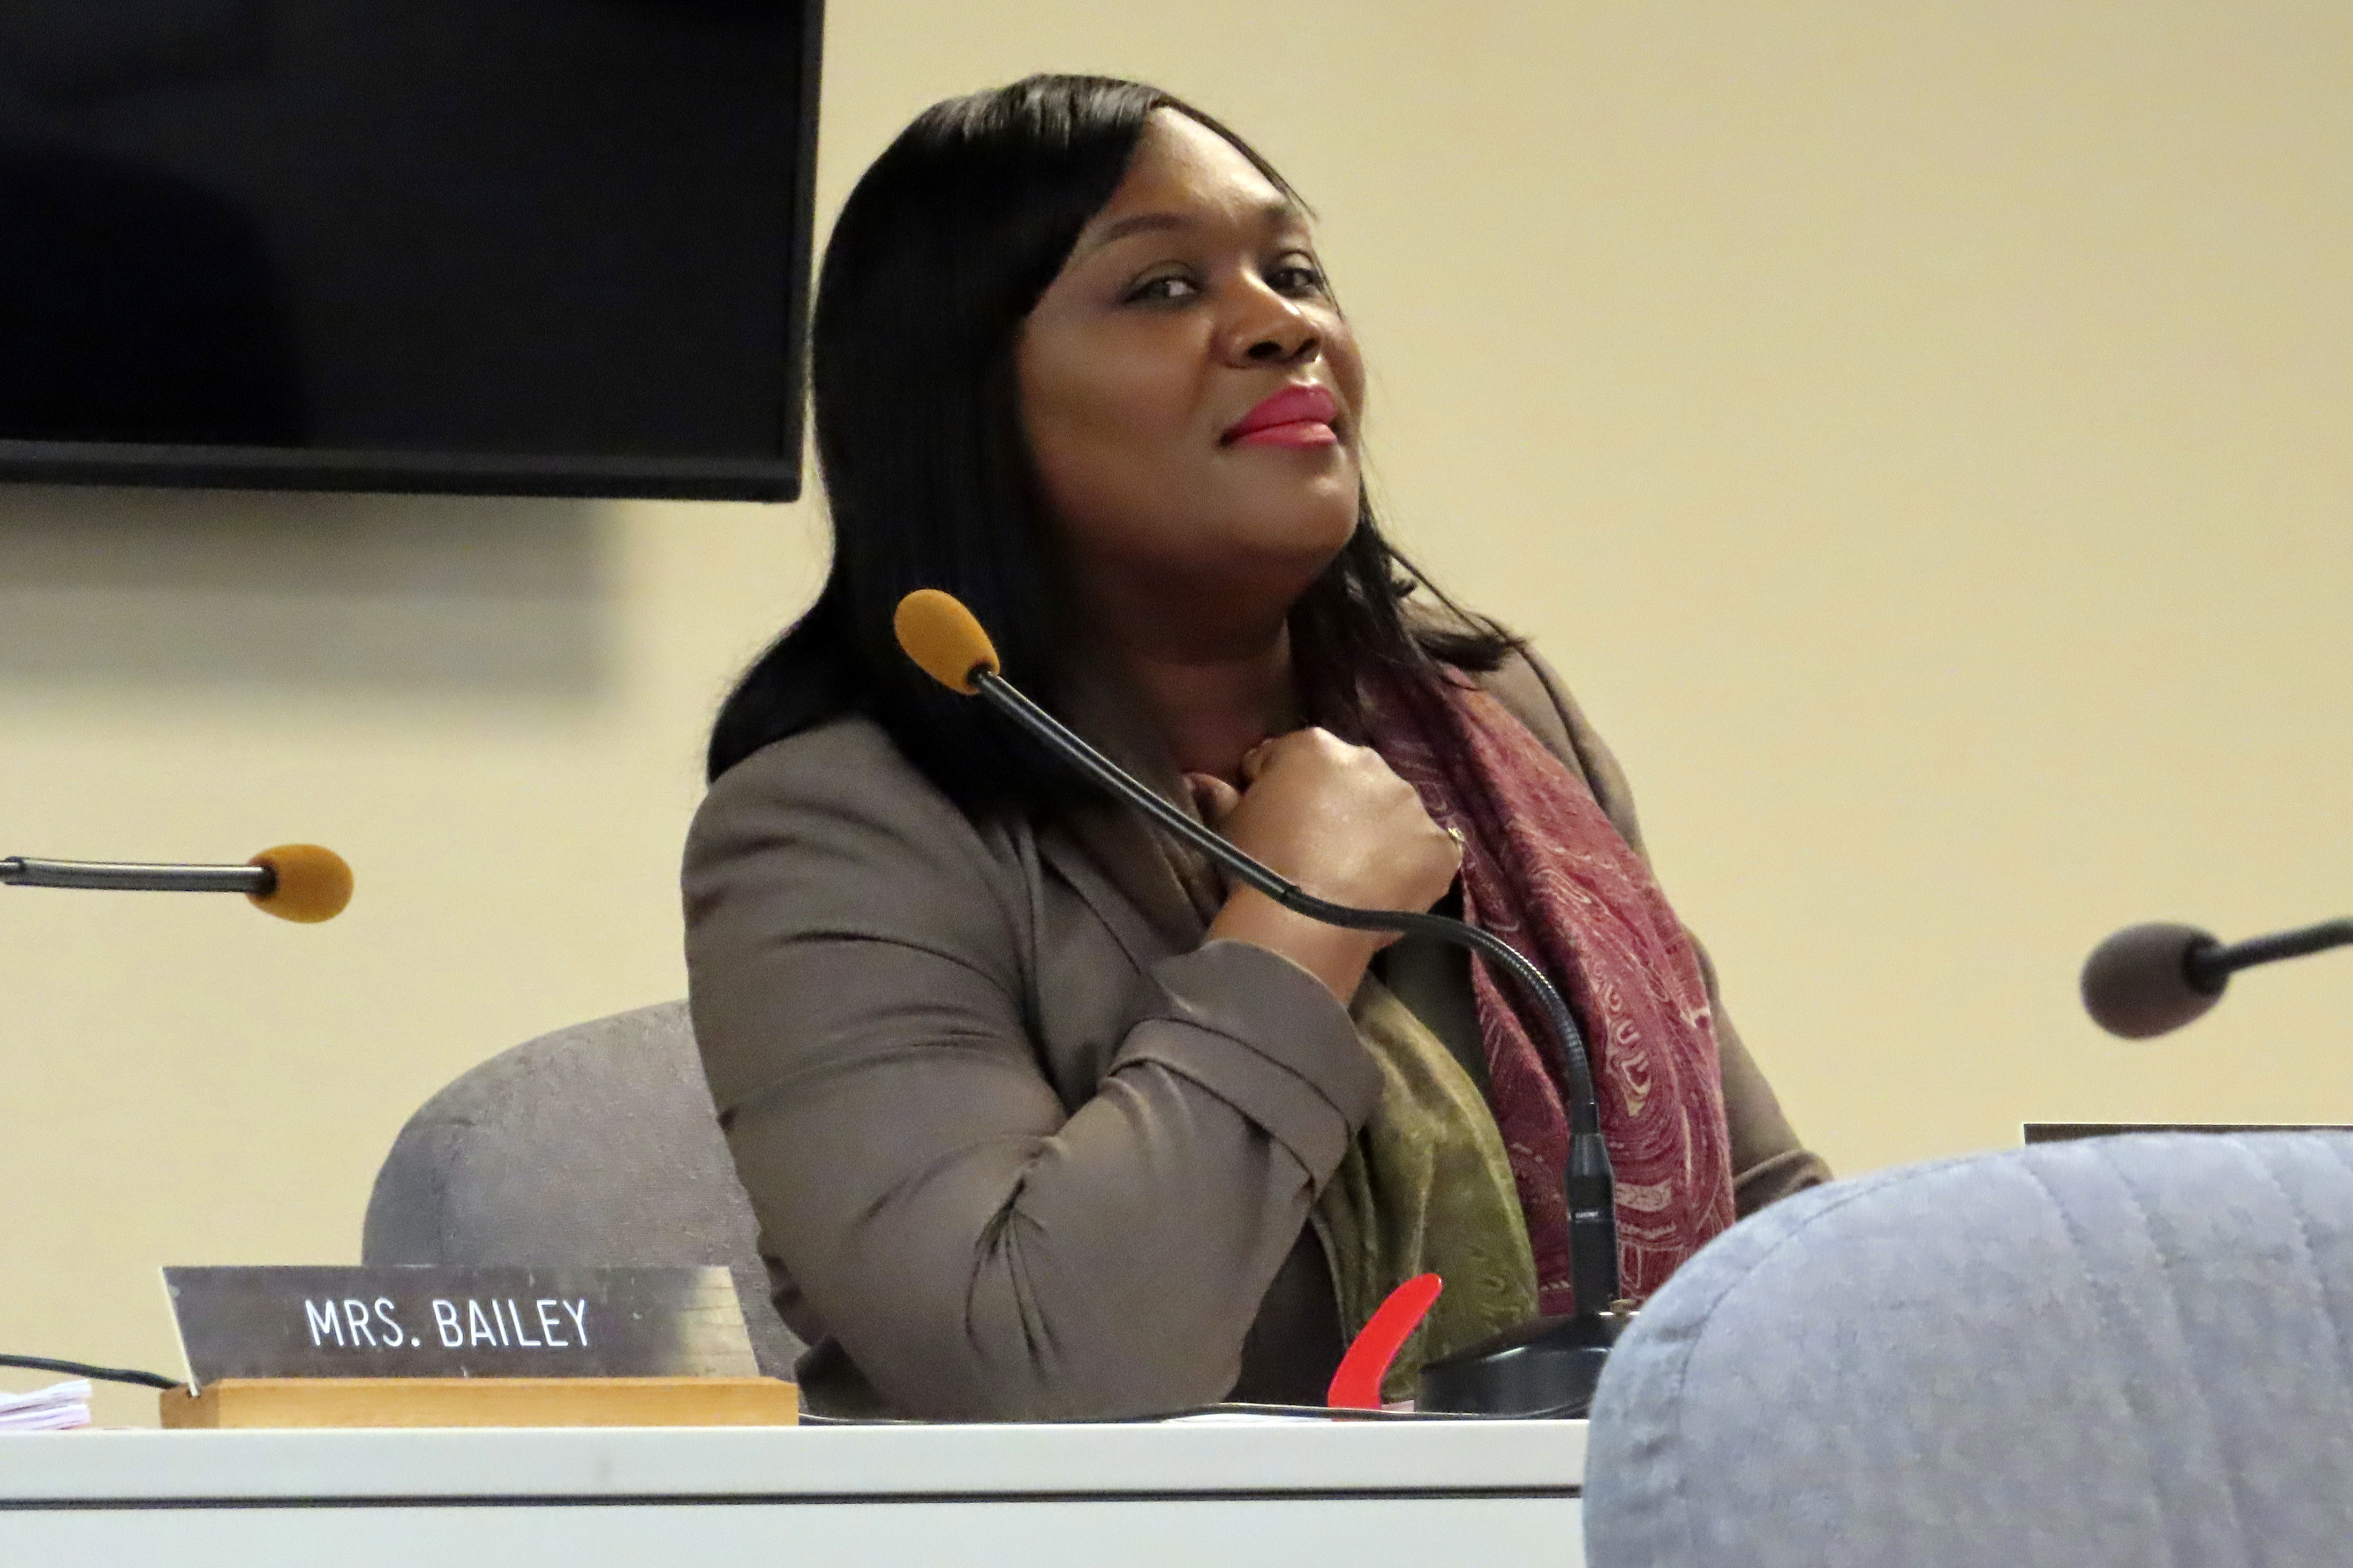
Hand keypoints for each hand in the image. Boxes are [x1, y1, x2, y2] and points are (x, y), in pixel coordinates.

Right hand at [1185, 729, 1461, 1002]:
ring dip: (1377, 831)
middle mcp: (1370, 761)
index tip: (1272, 815)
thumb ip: (1221, 792)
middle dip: (1337, 803)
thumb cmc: (1258, 865)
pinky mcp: (1438, 847)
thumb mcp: (1228, 823)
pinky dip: (1412, 865)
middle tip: (1316, 847)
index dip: (1277, 785)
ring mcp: (1411, 804)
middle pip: (1351, 779)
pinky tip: (1388, 889)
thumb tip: (1201, 779)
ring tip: (1354, 872)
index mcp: (1316, 746)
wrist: (1303, 922)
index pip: (1292, 756)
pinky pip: (1428, 851)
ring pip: (1393, 811)